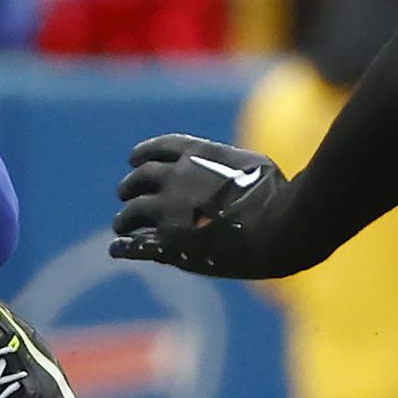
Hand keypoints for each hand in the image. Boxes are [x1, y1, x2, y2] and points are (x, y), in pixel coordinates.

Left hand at [111, 133, 293, 278]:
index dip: (143, 154)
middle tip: (125, 194)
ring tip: (122, 225)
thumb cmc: (280, 196)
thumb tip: (225, 171)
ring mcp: (168, 210)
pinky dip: (124, 247)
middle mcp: (175, 178)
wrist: (280, 227)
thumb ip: (229, 166)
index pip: (158, 149)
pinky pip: (135, 244)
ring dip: (125, 219)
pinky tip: (117, 249)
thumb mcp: (255, 166)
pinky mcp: (168, 242)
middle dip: (131, 187)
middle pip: (139, 179)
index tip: (133, 160)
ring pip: (132, 212)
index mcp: (196, 155)